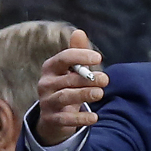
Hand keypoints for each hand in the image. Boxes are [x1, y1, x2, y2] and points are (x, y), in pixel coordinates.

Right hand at [35, 29, 107, 145]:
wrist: (53, 117)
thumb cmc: (66, 87)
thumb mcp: (70, 71)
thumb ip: (77, 54)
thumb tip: (79, 31)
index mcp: (50, 68)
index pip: (63, 58)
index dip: (80, 56)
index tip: (98, 57)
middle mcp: (45, 84)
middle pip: (67, 79)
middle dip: (87, 79)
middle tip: (106, 79)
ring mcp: (47, 102)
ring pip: (65, 97)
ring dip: (84, 95)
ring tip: (100, 93)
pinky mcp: (51, 119)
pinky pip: (65, 119)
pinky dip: (81, 118)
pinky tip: (95, 118)